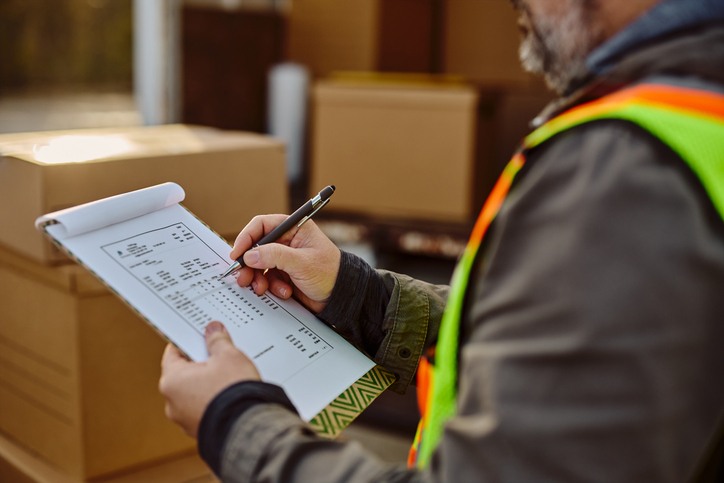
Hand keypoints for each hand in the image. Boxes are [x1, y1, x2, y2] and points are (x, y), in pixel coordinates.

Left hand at [159, 321, 259, 437]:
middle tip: (218, 356)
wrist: (247, 426)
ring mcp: (184, 419)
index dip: (187, 342)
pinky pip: (202, 408)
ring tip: (227, 378)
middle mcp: (172, 403)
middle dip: (200, 364)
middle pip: (184, 374)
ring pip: (193, 393)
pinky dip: (212, 401)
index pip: (172, 353)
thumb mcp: (228, 356)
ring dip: (206, 385)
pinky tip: (228, 395)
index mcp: (172, 381)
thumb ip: (217, 340)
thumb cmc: (232, 392)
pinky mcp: (199, 430)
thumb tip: (213, 331)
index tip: (197, 337)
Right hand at [230, 215, 340, 312]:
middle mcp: (287, 241)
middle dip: (249, 264)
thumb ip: (275, 256)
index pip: (262, 225)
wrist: (341, 297)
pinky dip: (270, 287)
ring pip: (258, 266)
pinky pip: (267, 279)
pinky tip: (284, 292)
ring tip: (263, 289)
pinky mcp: (283, 275)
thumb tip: (249, 255)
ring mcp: (284, 259)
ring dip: (259, 279)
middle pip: (256, 247)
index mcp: (294, 228)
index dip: (246, 238)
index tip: (237, 254)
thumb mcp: (302, 263)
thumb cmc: (330, 273)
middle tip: (243, 277)